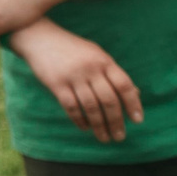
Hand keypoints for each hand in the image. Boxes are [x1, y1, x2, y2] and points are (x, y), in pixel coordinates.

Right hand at [9, 18, 142, 142]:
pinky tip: (85, 127)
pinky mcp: (56, 84)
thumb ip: (113, 73)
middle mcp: (90, 69)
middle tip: (120, 137)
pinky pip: (72, 107)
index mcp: (104, 60)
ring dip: (99, 126)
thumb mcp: (96, 54)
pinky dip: (80, 120)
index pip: (124, 85)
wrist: (39, 36)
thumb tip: (135, 94)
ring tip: (105, 138)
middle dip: (116, 121)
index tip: (137, 120)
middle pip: (109, 100)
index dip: (133, 104)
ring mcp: (73, 76)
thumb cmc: (72, 48)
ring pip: (91, 107)